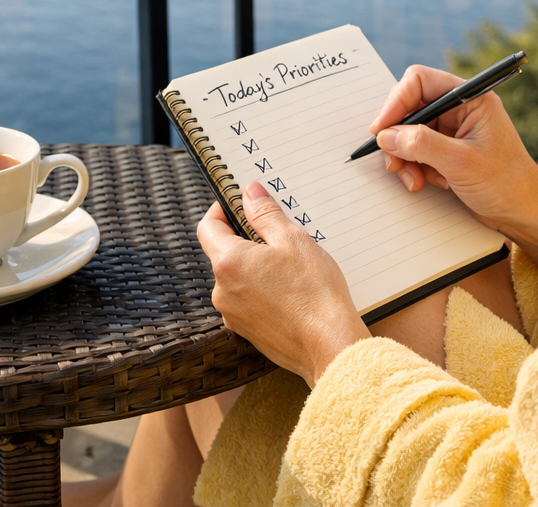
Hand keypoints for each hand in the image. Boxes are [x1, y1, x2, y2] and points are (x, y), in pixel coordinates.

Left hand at [197, 182, 370, 385]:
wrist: (329, 345)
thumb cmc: (314, 292)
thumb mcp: (293, 240)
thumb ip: (265, 214)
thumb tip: (249, 193)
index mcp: (228, 263)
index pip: (208, 227)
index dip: (222, 209)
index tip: (240, 202)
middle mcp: (222, 291)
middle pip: (224, 253)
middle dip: (247, 239)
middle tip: (279, 234)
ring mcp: (233, 315)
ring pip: (238, 278)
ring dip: (257, 267)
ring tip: (292, 266)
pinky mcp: (247, 331)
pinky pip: (249, 301)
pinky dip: (264, 290)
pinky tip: (292, 290)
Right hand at [372, 65, 537, 276]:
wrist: (526, 214)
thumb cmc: (507, 184)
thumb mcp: (461, 163)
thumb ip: (421, 145)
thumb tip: (386, 137)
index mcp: (472, 98)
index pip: (420, 81)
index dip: (396, 102)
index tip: (381, 130)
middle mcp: (461, 109)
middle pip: (411, 108)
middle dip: (399, 137)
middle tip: (394, 162)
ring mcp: (454, 131)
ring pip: (410, 133)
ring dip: (406, 157)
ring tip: (415, 181)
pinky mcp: (449, 151)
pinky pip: (418, 151)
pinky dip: (416, 167)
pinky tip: (430, 183)